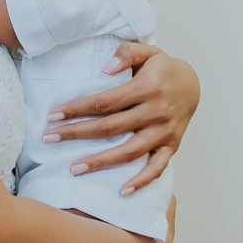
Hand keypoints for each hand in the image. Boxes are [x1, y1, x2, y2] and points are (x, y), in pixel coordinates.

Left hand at [45, 44, 199, 194]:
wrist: (193, 85)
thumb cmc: (163, 69)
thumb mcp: (148, 51)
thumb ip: (126, 53)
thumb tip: (105, 69)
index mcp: (147, 87)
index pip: (105, 101)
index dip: (77, 109)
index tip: (53, 115)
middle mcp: (156, 111)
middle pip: (110, 127)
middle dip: (77, 133)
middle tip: (49, 139)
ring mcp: (164, 132)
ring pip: (129, 151)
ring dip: (100, 162)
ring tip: (73, 169)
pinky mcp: (172, 146)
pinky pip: (157, 168)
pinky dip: (141, 181)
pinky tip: (122, 192)